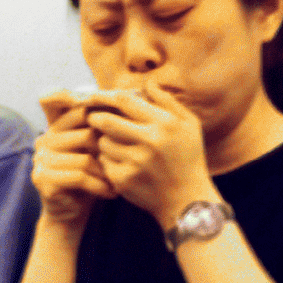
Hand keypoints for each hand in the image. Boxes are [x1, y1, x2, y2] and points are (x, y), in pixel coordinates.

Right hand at [32, 92, 113, 227]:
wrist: (71, 212)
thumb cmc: (89, 178)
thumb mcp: (94, 151)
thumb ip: (99, 130)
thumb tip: (129, 101)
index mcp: (55, 128)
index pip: (78, 110)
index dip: (101, 115)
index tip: (124, 128)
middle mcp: (44, 140)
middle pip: (86, 134)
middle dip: (108, 152)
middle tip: (122, 164)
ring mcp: (40, 159)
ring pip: (84, 158)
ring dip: (106, 173)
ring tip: (117, 181)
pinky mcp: (42, 179)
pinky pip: (79, 177)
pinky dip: (99, 186)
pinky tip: (110, 192)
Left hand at [85, 83, 216, 226]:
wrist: (187, 200)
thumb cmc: (188, 158)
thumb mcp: (189, 126)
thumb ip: (168, 101)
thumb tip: (147, 82)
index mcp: (166, 123)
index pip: (124, 100)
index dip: (104, 96)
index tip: (93, 96)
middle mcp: (151, 141)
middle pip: (105, 120)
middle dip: (95, 117)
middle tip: (93, 118)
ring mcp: (136, 162)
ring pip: (102, 142)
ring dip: (104, 140)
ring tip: (117, 145)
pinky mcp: (123, 179)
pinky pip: (103, 161)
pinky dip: (108, 160)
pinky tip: (121, 163)